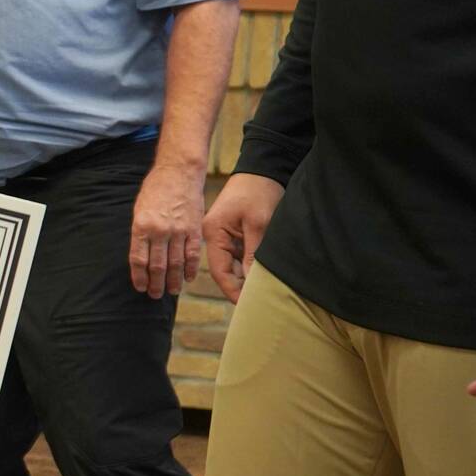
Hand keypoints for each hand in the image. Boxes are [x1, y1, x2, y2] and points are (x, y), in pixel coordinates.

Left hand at [129, 163, 204, 298]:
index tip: (140, 287)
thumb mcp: (139, 209)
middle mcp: (160, 230)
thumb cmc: (155, 190)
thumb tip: (141, 257)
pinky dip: (190, 269)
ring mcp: (179, 231)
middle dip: (155, 283)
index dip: (139, 276)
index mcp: (141, 226)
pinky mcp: (195, 229)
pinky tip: (187, 278)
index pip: (138, 259)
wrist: (179, 172)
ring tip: (170, 291)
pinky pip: (193, 254)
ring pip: (176, 263)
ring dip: (173, 281)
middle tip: (154, 295)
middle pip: (157, 265)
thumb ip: (140, 233)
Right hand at [200, 172, 284, 301]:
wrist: (263, 170)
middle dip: (240, 287)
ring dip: (246, 277)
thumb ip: (252, 254)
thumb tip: (249, 283)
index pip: (219, 271)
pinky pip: (240, 256)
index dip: (232, 290)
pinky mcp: (235, 234)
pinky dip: (250, 266)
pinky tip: (262, 276)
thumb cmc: (258, 193)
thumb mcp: (258, 224)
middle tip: (258, 304)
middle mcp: (214, 237)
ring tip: (262, 293)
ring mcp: (224, 236)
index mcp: (212, 233)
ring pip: (233, 265)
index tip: (246, 306)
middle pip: (224, 270)